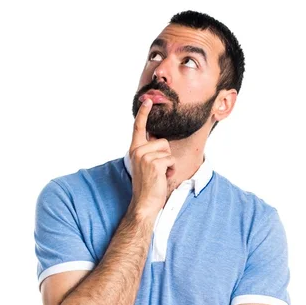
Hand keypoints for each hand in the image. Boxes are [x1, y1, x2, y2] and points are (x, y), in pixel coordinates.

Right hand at [128, 97, 175, 216]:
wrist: (144, 204)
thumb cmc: (148, 186)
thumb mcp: (145, 165)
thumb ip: (148, 152)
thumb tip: (160, 141)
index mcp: (134, 150)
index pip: (138, 127)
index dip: (143, 113)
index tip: (147, 100)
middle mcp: (137, 151)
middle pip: (163, 142)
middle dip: (166, 156)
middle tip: (157, 171)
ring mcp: (144, 156)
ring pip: (168, 150)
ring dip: (168, 164)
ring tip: (159, 175)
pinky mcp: (154, 163)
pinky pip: (171, 160)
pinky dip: (171, 169)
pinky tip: (163, 178)